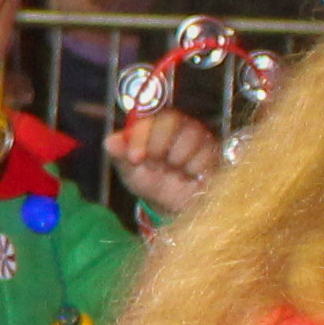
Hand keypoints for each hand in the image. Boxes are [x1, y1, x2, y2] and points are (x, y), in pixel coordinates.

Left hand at [107, 106, 223, 220]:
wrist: (175, 205)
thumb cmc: (150, 183)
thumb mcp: (131, 173)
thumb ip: (120, 157)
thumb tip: (109, 142)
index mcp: (152, 126)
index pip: (148, 119)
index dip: (140, 137)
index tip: (135, 158)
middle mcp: (177, 125)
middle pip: (171, 119)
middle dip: (159, 144)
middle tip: (156, 166)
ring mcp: (198, 135)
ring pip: (191, 134)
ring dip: (178, 159)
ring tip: (175, 172)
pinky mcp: (214, 150)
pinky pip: (208, 153)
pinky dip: (195, 169)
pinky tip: (190, 176)